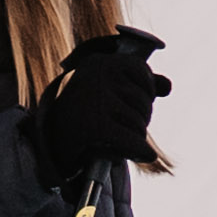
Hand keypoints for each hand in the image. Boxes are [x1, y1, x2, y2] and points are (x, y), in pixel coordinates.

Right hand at [20, 27, 166, 180]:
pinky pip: (136, 142)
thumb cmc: (81, 116)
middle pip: (143, 100)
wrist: (48, 145)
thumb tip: (168, 85)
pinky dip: (140, 152)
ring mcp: (95, 100)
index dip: (144, 90)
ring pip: (140, 123)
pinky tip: (137, 154)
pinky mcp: (96, 127)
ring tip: (111, 138)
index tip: (130, 102)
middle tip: (115, 125)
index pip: (141, 71)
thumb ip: (138, 84)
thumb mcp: (107, 93)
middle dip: (138, 118)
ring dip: (133, 136)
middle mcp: (96, 76)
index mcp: (98, 62)